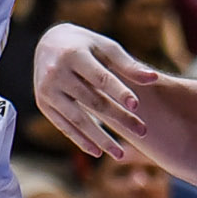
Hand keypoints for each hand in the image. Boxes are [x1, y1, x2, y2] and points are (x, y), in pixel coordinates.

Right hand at [34, 23, 156, 158]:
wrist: (48, 43)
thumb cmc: (86, 45)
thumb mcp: (106, 47)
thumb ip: (128, 64)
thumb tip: (154, 79)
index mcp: (73, 54)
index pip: (100, 78)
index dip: (119, 92)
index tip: (137, 106)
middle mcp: (56, 73)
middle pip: (92, 101)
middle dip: (119, 118)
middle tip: (142, 131)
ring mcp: (46, 91)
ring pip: (77, 119)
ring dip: (100, 138)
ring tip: (120, 153)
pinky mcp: (43, 104)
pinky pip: (64, 126)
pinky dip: (81, 140)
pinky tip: (98, 152)